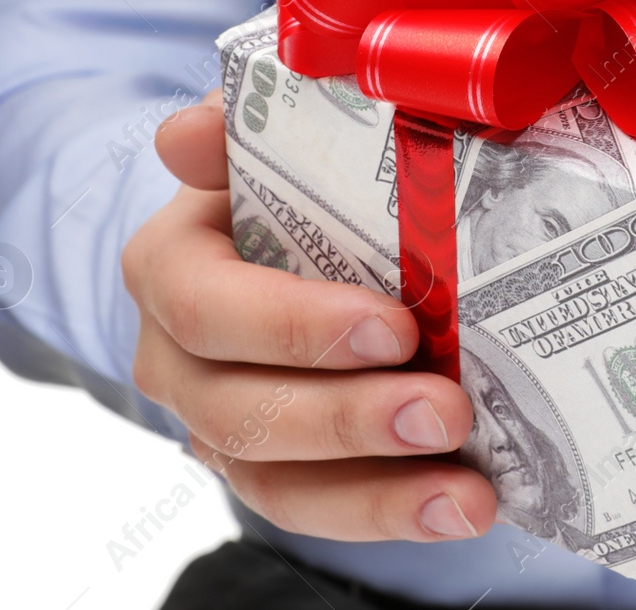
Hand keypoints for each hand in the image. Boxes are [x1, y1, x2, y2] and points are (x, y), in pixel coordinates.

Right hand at [122, 89, 494, 541]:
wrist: (300, 237)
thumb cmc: (291, 176)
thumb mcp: (271, 135)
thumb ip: (242, 122)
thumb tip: (190, 133)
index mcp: (170, 264)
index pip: (205, 305)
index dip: (292, 325)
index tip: (393, 327)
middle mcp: (177, 356)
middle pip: (239, 410)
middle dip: (348, 419)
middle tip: (447, 410)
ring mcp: (219, 425)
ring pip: (275, 480)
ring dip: (376, 494)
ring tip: (465, 494)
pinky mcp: (274, 471)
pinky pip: (318, 511)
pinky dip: (389, 514)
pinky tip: (459, 506)